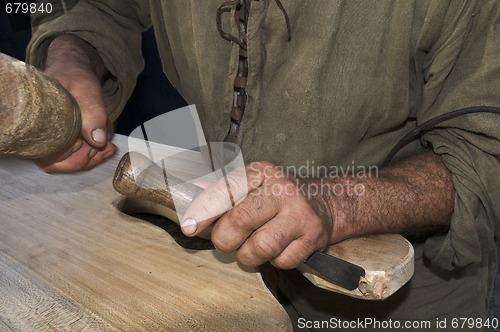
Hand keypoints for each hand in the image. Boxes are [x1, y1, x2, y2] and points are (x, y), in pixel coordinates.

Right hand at [34, 35, 114, 172]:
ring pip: (67, 161)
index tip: (98, 146)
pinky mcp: (59, 138)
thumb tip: (98, 141)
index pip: (51, 157)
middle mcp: (38, 135)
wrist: (72, 67)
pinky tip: (105, 146)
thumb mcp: (86, 90)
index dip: (75, 157)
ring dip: (90, 157)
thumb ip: (92, 113)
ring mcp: (49, 138)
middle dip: (86, 159)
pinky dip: (90, 153)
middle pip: (59, 163)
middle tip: (107, 148)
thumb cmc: (73, 75)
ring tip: (108, 146)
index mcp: (36, 124)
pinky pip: (72, 154)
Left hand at [181, 161, 333, 268]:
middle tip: (228, 241)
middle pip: (240, 219)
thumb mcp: (254, 184)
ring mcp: (299, 214)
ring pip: (260, 247)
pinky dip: (274, 261)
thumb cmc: (279, 196)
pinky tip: (278, 249)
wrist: (325, 202)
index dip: (204, 210)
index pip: (227, 189)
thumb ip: (224, 193)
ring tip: (253, 247)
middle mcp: (282, 189)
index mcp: (262, 172)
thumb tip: (192, 205)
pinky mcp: (312, 237)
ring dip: (249, 255)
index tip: (189, 227)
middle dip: (226, 239)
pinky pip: (281, 261)